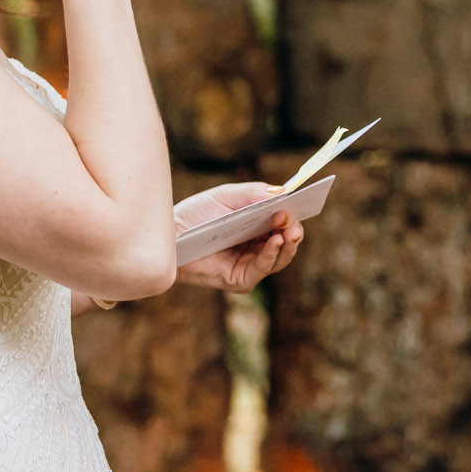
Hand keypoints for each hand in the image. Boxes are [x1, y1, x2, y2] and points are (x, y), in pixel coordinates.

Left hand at [173, 182, 304, 292]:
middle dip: (293, 229)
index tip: (300, 201)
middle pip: (287, 240)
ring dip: (288, 243)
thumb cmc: (196, 214)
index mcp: (257, 225)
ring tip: (288, 231)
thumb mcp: (227, 196)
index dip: (294, 212)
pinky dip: (272, 254)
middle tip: (292, 219)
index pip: (285, 221)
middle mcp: (257, 245)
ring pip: (280, 256)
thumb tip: (283, 192)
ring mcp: (251, 264)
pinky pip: (263, 268)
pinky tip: (276, 241)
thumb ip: (254, 193)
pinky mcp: (241, 279)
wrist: (169, 236)